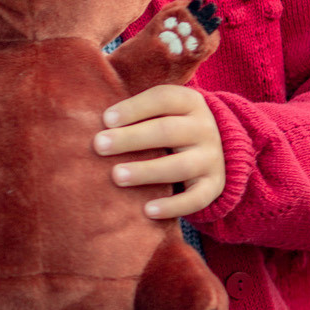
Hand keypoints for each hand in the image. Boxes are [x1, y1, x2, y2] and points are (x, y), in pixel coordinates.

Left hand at [93, 84, 225, 219]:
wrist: (215, 150)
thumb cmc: (169, 126)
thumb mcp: (162, 110)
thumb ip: (135, 109)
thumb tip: (94, 116)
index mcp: (189, 102)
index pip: (163, 99)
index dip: (134, 108)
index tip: (105, 119)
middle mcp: (205, 128)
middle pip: (167, 131)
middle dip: (131, 138)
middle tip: (99, 145)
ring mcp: (212, 158)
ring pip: (180, 166)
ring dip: (147, 171)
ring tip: (116, 176)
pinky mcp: (214, 186)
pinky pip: (196, 199)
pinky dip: (173, 206)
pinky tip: (146, 211)